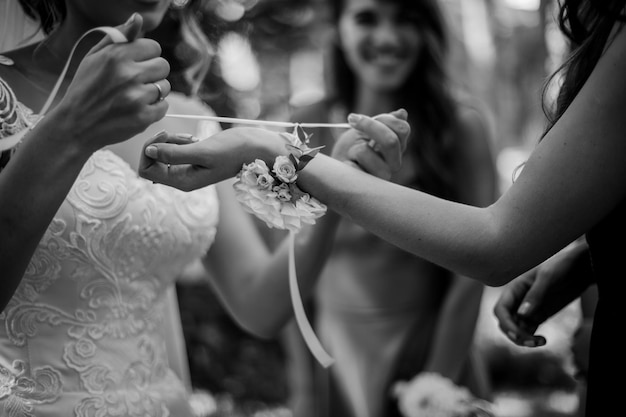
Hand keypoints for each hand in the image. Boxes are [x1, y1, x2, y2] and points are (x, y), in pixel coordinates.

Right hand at [49, 13, 170, 154]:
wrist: (76, 125)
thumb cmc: (85, 88)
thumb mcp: (94, 56)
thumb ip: (118, 36)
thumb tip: (138, 19)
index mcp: (117, 56)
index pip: (154, 47)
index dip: (146, 55)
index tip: (135, 64)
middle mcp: (129, 75)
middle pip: (163, 66)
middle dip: (152, 72)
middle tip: (136, 81)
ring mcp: (138, 98)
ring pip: (165, 87)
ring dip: (154, 91)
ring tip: (134, 96)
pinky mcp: (143, 117)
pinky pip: (164, 106)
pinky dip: (154, 108)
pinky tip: (137, 109)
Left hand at [139, 127, 286, 190]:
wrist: (258, 148)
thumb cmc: (235, 150)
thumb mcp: (204, 151)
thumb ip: (174, 153)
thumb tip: (149, 151)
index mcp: (183, 182)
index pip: (147, 170)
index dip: (149, 151)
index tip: (164, 136)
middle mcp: (184, 178)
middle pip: (152, 162)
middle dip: (158, 144)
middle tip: (173, 134)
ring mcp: (189, 169)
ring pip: (163, 154)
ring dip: (170, 141)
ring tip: (190, 137)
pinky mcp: (195, 159)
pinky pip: (175, 149)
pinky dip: (179, 140)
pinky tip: (194, 138)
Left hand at [333, 109, 409, 179]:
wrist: (335, 169)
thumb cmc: (351, 148)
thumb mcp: (365, 130)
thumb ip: (383, 122)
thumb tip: (403, 113)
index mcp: (397, 148)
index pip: (402, 129)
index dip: (383, 118)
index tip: (358, 118)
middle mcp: (394, 163)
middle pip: (391, 141)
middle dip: (369, 126)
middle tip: (351, 120)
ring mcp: (382, 176)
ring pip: (365, 152)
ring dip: (353, 149)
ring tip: (351, 155)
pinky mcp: (367, 186)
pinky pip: (353, 168)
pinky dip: (346, 163)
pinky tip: (347, 167)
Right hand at [493, 242, 593, 346]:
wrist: (580, 268)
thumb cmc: (561, 267)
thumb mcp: (548, 278)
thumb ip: (535, 295)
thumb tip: (521, 315)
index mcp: (514, 289)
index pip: (501, 310)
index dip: (506, 323)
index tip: (518, 334)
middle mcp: (518, 300)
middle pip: (506, 322)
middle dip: (514, 334)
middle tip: (532, 341)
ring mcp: (528, 309)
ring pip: (516, 329)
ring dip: (523, 339)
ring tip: (540, 342)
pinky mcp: (539, 315)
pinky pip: (529, 331)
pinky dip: (532, 338)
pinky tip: (543, 341)